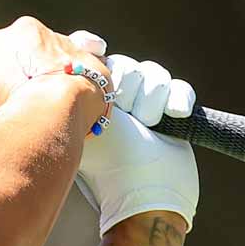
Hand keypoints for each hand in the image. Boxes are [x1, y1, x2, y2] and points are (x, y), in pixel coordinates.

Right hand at [0, 9, 110, 122]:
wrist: (58, 113)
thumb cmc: (8, 108)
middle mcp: (25, 32)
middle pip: (15, 36)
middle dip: (16, 56)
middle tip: (16, 88)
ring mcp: (59, 39)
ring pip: (49, 46)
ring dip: (47, 63)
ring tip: (49, 95)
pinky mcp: (89, 54)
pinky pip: (83, 56)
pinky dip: (79, 70)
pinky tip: (77, 92)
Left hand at [75, 54, 198, 235]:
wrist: (147, 197)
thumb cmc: (109, 168)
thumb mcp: (83, 125)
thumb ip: (73, 95)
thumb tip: (66, 55)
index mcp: (86, 103)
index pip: (88, 60)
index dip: (91, 49)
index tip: (97, 48)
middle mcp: (112, 102)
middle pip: (124, 65)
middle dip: (129, 83)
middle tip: (127, 111)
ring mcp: (143, 108)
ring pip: (152, 74)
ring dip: (153, 95)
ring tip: (150, 122)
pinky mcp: (172, 114)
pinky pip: (178, 88)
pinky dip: (178, 98)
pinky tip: (176, 115)